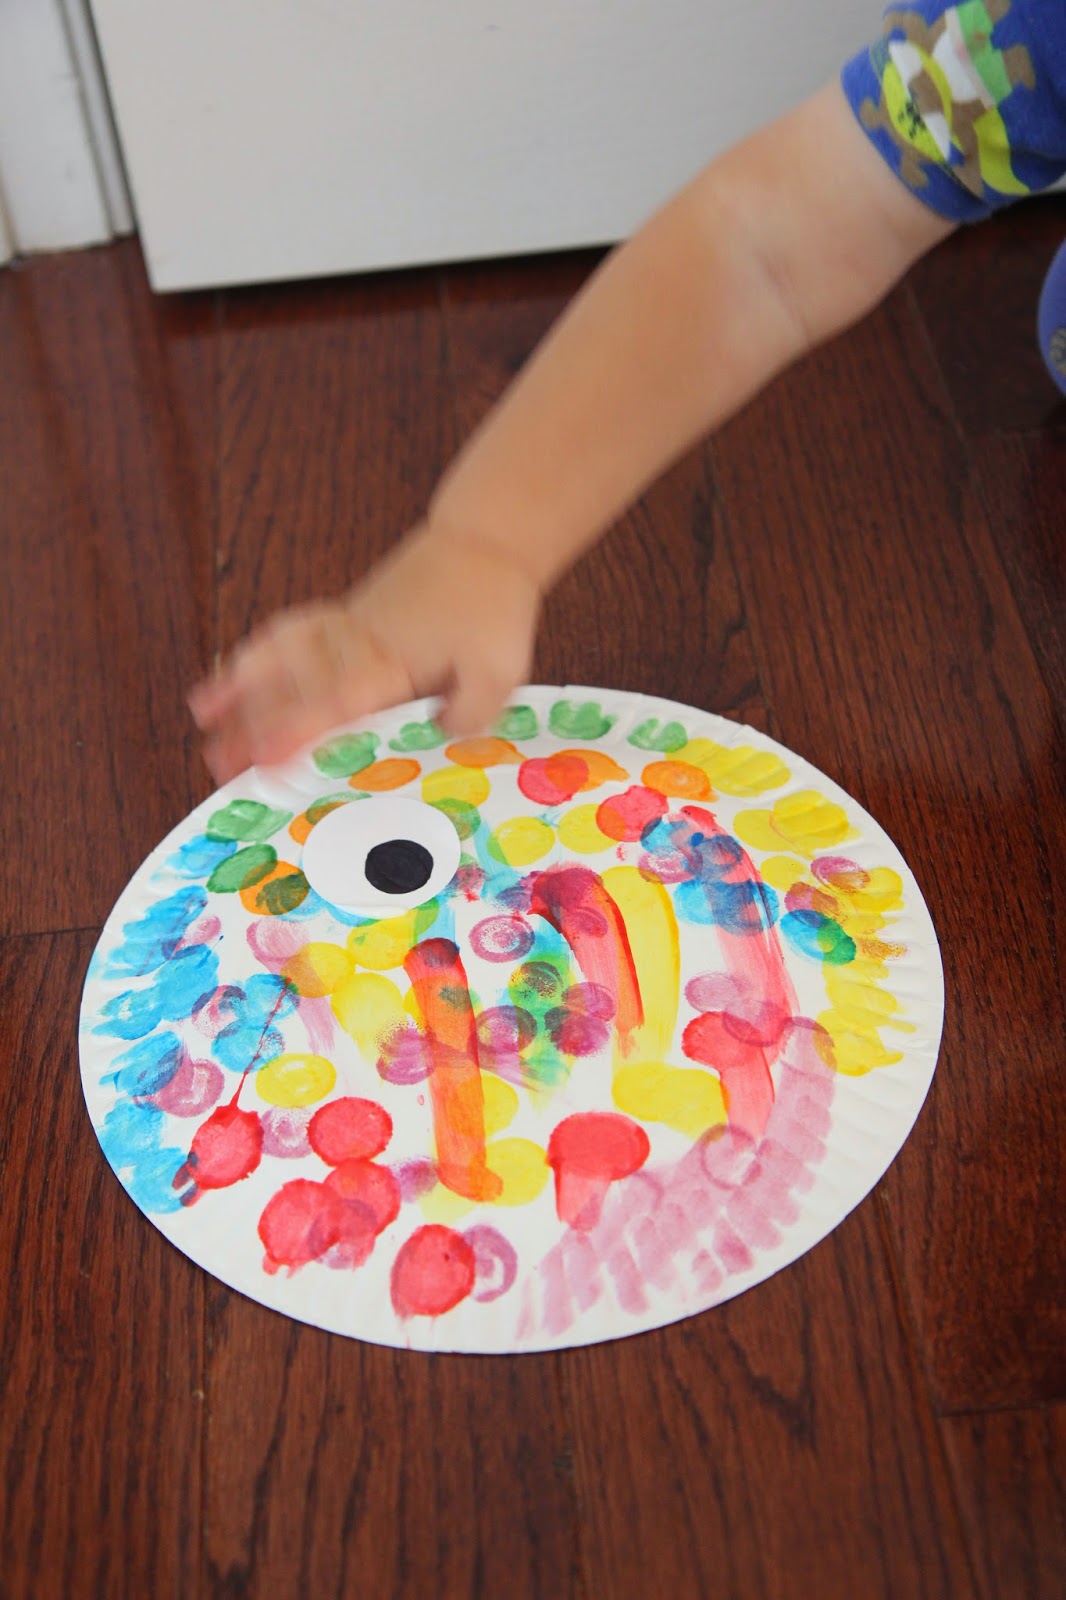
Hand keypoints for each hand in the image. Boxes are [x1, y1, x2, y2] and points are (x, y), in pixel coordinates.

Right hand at [188, 522, 539, 783]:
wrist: (483, 542)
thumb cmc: (491, 607)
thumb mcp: (500, 672)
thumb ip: (469, 714)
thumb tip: (437, 740)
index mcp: (391, 663)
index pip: (334, 704)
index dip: (295, 732)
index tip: (263, 759)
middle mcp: (357, 644)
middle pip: (293, 686)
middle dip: (250, 724)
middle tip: (217, 761)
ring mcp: (345, 626)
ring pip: (280, 655)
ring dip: (239, 684)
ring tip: (203, 713)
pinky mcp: (344, 616)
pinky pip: (290, 631)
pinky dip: (258, 650)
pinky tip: (235, 669)